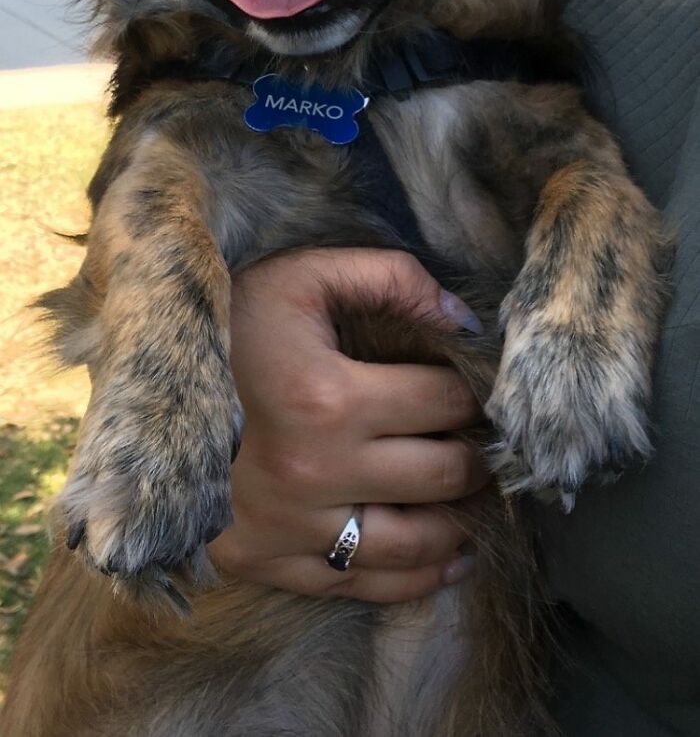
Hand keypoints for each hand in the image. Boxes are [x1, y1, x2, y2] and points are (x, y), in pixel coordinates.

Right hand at [208, 249, 488, 602]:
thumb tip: (464, 323)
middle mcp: (312, 472)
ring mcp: (286, 525)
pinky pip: (358, 585)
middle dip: (476, 455)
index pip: (444, 400)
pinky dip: (415, 579)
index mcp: (327, 397)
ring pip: (413, 545)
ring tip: (477, 504)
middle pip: (443, 475)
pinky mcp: (262, 560)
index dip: (473, 390)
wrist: (145, 383)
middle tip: (485, 444)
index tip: (477, 389)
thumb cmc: (231, 324)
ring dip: (460, 524)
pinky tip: (448, 562)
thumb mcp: (302, 276)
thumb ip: (388, 278)